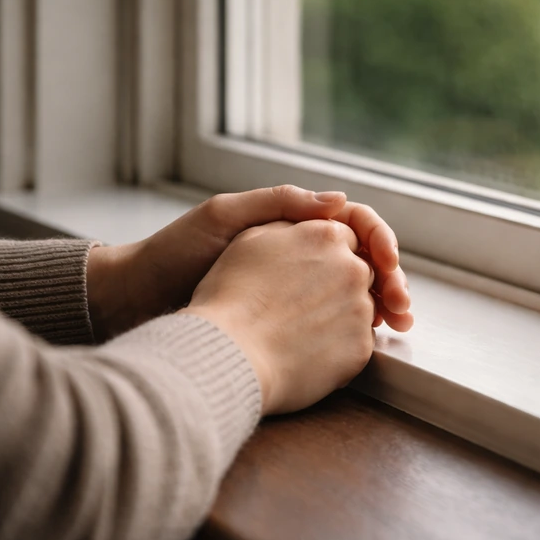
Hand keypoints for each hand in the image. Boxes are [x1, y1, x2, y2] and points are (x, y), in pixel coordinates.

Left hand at [86, 186, 412, 339]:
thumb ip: (278, 203)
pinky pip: (333, 320)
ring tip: (395, 326)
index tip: (387, 264)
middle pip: (364, 260)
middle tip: (402, 307)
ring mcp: (294, 287)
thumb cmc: (174, 251)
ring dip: (381, 305)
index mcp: (293, 223)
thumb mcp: (223, 217)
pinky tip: (368, 341)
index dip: (379, 241)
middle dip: (391, 280)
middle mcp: (300, 253)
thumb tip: (338, 199)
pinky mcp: (286, 319)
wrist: (137, 298)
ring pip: (355, 292)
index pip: (355, 224)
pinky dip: (357, 329)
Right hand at [181, 219, 379, 414]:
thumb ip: (295, 218)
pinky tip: (308, 349)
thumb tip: (329, 207)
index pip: (347, 239)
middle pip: (360, 271)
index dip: (326, 255)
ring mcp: (360, 309)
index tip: (308, 272)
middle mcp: (352, 269)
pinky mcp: (361, 347)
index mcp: (327, 236)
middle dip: (339, 284)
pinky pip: (359, 341)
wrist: (228, 354)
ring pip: (363, 307)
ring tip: (300, 328)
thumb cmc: (230, 297)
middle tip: (302, 303)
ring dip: (341, 314)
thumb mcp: (252, 237)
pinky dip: (340, 344)